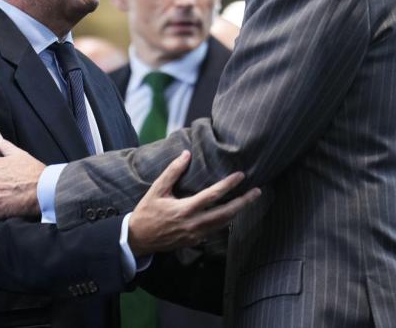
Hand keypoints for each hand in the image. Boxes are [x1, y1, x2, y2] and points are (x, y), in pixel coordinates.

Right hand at [127, 150, 260, 255]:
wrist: (138, 239)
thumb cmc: (147, 211)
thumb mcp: (156, 189)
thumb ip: (172, 172)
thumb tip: (186, 154)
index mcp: (184, 209)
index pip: (212, 195)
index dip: (228, 185)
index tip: (241, 175)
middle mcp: (193, 224)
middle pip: (225, 213)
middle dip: (243, 202)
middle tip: (257, 192)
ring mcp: (195, 235)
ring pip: (223, 224)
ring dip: (237, 212)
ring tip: (248, 200)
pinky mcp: (194, 241)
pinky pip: (215, 231)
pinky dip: (225, 221)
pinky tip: (231, 213)